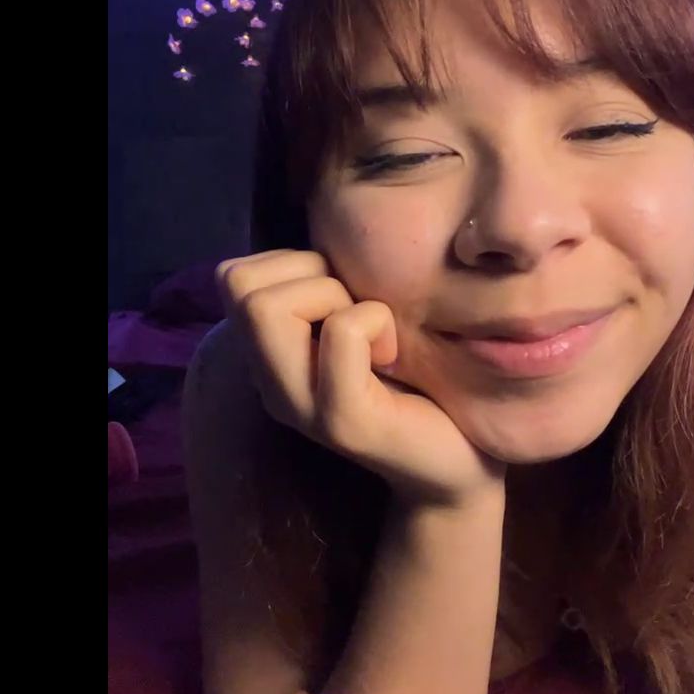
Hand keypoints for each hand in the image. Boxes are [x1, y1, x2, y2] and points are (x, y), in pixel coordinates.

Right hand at [217, 250, 504, 507]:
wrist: (460, 463)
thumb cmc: (420, 380)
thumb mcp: (363, 322)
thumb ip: (329, 289)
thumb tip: (329, 230)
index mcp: (270, 358)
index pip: (234, 276)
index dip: (293, 264)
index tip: (344, 294)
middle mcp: (271, 383)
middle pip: (240, 285)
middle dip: (310, 274)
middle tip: (360, 310)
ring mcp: (301, 406)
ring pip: (269, 306)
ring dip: (336, 296)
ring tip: (377, 333)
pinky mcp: (343, 420)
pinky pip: (342, 331)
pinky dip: (376, 321)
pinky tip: (395, 353)